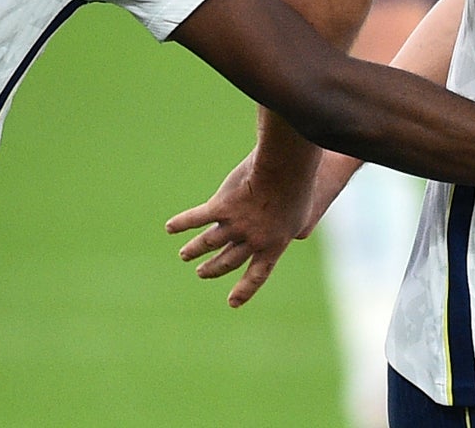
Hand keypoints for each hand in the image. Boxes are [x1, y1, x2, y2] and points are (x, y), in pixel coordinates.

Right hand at [165, 153, 312, 307]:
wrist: (286, 170)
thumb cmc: (300, 186)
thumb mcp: (304, 213)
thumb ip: (300, 226)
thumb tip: (303, 232)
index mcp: (274, 245)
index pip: (257, 274)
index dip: (245, 289)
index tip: (232, 303)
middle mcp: (252, 240)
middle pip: (228, 261)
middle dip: (213, 269)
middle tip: (202, 273)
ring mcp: (235, 225)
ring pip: (209, 243)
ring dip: (194, 250)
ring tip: (185, 255)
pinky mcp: (221, 207)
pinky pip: (197, 219)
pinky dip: (182, 223)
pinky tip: (170, 227)